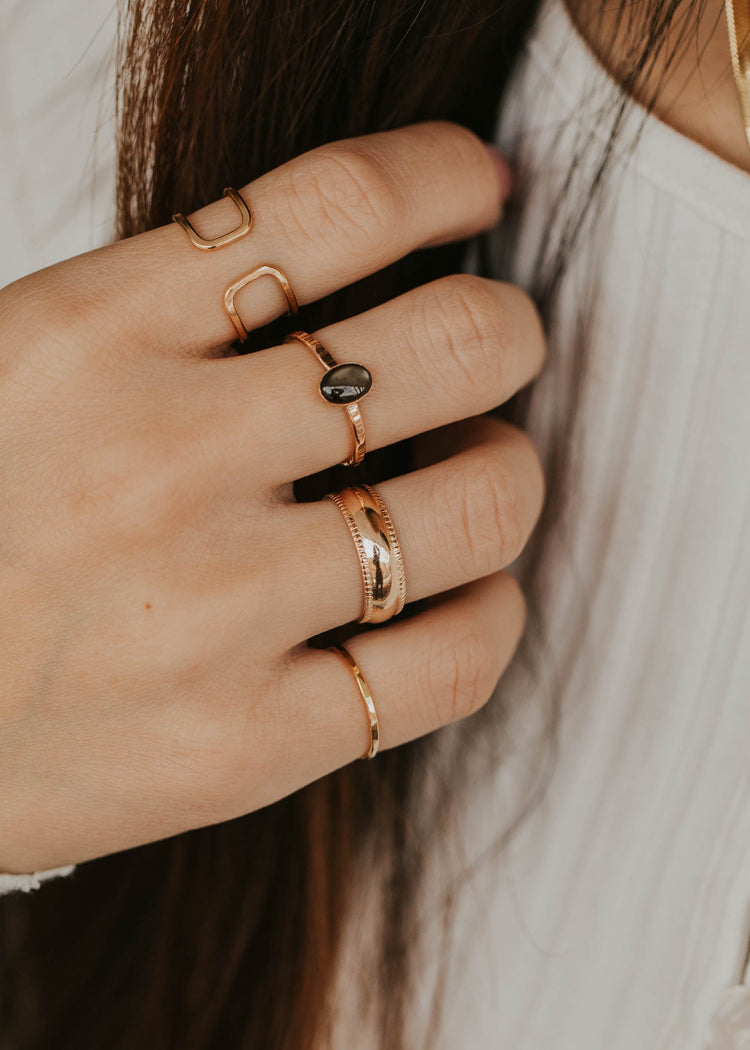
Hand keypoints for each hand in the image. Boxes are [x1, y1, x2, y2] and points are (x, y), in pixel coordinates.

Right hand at [0, 121, 544, 873]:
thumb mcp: (24, 368)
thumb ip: (169, 316)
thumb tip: (351, 278)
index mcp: (91, 334)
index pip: (335, 204)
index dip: (443, 179)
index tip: (480, 189)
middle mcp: (162, 458)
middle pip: (451, 342)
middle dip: (504, 330)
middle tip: (495, 346)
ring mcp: (211, 607)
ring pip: (480, 503)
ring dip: (509, 474)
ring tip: (478, 476)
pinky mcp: (245, 742)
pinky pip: (453, 661)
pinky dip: (492, 614)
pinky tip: (465, 597)